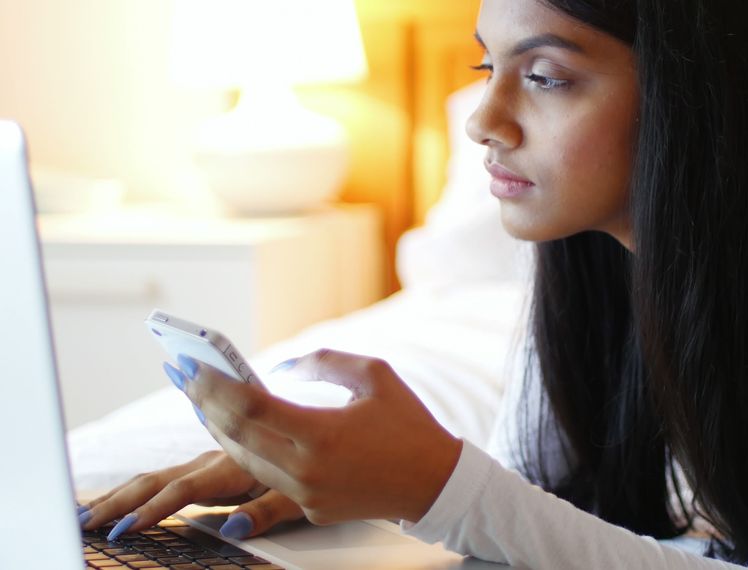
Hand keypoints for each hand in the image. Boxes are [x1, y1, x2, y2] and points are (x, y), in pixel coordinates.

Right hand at [80, 450, 303, 540]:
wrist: (323, 440)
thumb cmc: (314, 472)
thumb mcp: (300, 496)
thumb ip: (269, 512)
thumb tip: (234, 528)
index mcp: (234, 467)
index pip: (185, 489)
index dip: (155, 509)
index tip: (125, 528)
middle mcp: (215, 461)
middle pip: (158, 481)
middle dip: (119, 502)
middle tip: (83, 522)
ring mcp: (208, 463)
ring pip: (156, 477)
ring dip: (120, 495)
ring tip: (86, 514)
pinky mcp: (207, 467)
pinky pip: (166, 478)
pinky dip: (137, 490)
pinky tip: (117, 501)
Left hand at [176, 349, 463, 525]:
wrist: (435, 482)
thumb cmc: (410, 424)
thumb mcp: (375, 376)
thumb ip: (324, 362)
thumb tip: (280, 368)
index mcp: (323, 434)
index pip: (251, 406)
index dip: (216, 383)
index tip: (194, 363)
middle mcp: (307, 469)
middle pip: (236, 435)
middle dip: (204, 402)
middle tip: (184, 376)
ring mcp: (306, 495)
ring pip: (243, 461)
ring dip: (218, 429)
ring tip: (201, 400)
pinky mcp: (310, 509)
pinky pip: (266, 478)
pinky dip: (245, 452)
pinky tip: (235, 432)